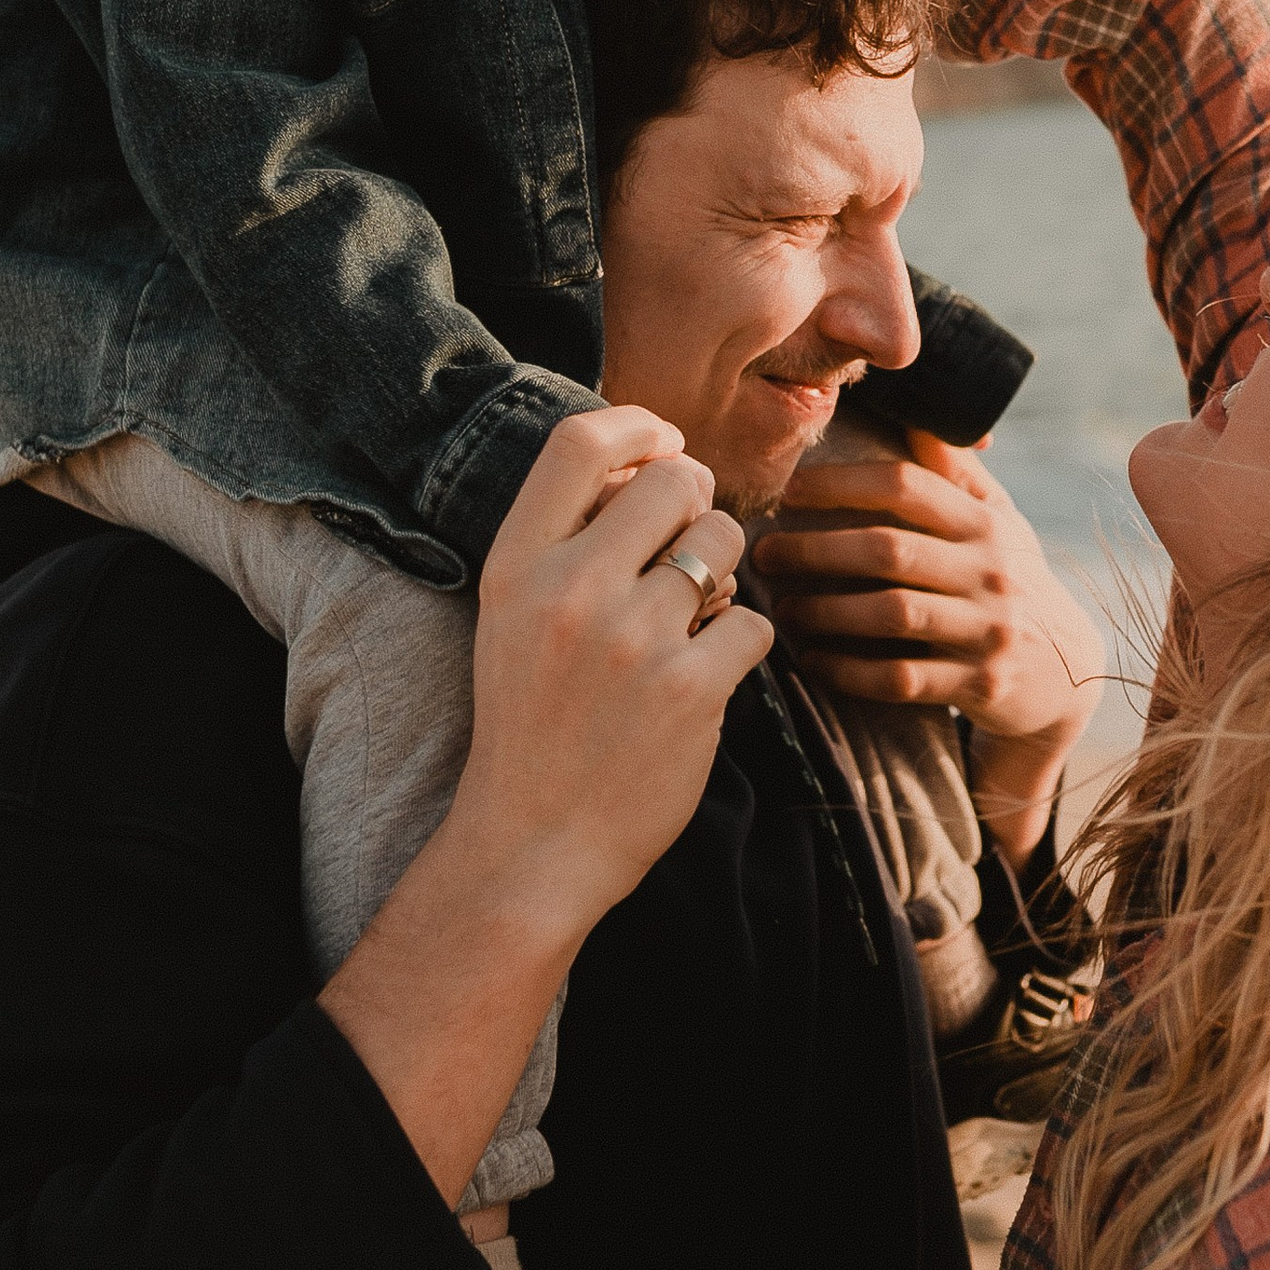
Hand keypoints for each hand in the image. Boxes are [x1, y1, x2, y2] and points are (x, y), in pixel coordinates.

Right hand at [320, 409, 770, 1206]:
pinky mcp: (691, 690)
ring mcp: (633, 640)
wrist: (533, 844)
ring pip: (727, 546)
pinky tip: (709, 674)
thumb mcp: (514, 618)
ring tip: (693, 622)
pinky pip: (755, 621)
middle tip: (692, 548)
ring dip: (727, 576)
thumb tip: (656, 458)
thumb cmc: (533, 724)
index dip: (638, 425)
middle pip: (675, 480)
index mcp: (516, 565)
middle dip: (701, 504)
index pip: (580, 441)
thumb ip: (568, 541)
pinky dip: (743, 644)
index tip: (665, 441)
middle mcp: (571, 590)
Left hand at [751, 430, 1103, 854]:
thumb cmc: (1012, 581)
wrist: (1067, 672)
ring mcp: (988, 631)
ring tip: (781, 609)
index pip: (907, 486)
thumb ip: (954, 473)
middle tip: (764, 553)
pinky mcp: (980, 685)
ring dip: (825, 612)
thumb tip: (911, 410)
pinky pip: (902, 679)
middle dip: (815, 550)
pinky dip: (849, 670)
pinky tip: (813, 660)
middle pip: (888, 550)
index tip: (790, 492)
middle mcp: (992, 572)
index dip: (841, 484)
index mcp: (985, 523)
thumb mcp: (998, 522)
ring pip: (891, 614)